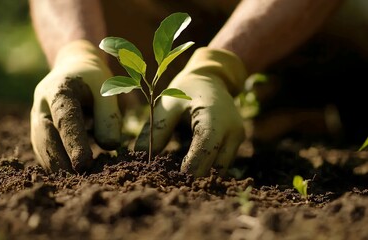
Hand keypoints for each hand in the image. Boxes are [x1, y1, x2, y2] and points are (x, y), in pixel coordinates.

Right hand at [31, 40, 121, 172]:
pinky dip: (55, 164)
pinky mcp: (39, 131)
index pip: (65, 118)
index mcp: (59, 89)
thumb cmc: (94, 79)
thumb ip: (109, 115)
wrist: (74, 68)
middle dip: (60, 160)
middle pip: (46, 137)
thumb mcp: (107, 89)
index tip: (82, 164)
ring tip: (75, 183)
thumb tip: (109, 146)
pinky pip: (44, 150)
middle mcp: (41, 104)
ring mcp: (36, 118)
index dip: (73, 141)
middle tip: (78, 180)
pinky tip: (68, 176)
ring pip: (42, 147)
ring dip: (56, 166)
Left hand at [135, 47, 246, 176]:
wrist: (211, 79)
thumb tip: (140, 155)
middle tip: (169, 185)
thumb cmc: (185, 90)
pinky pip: (221, 165)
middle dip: (194, 178)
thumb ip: (157, 129)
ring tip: (176, 180)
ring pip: (220, 171)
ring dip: (200, 176)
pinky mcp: (235, 145)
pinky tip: (187, 172)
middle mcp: (233, 131)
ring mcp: (237, 139)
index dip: (189, 168)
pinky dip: (205, 170)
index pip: (206, 150)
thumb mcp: (168, 104)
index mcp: (216, 117)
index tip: (169, 180)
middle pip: (216, 167)